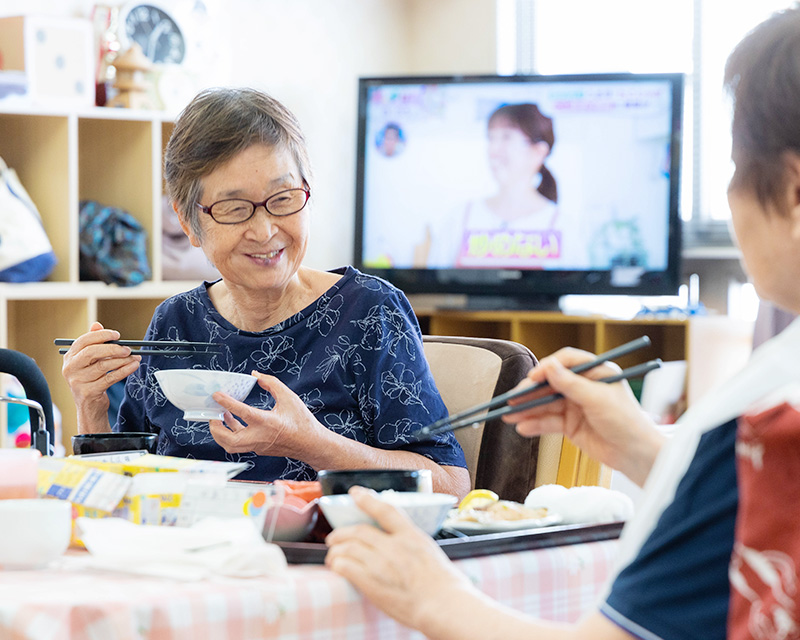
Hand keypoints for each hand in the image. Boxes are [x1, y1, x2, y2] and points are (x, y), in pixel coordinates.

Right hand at [61, 322, 140, 432]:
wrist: (89, 407)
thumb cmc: (91, 380)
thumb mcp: (90, 362)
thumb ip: (93, 343)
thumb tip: (97, 325)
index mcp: (69, 357)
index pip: (83, 341)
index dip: (101, 336)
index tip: (117, 335)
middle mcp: (70, 368)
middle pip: (91, 352)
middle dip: (112, 348)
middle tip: (127, 348)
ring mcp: (78, 381)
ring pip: (103, 366)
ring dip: (122, 360)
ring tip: (134, 358)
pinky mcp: (88, 392)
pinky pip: (110, 378)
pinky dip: (124, 371)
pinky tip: (133, 366)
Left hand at [208, 371, 326, 457]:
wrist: (311, 444)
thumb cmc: (302, 422)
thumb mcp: (289, 398)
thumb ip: (272, 384)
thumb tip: (256, 375)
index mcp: (267, 422)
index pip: (242, 412)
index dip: (227, 402)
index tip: (216, 395)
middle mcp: (260, 437)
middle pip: (229, 440)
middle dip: (216, 427)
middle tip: (212, 414)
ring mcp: (258, 446)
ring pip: (231, 446)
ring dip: (221, 433)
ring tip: (220, 417)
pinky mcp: (259, 449)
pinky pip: (240, 444)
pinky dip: (232, 434)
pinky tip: (234, 422)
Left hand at [325, 487, 476, 630]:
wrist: (443, 605)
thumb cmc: (444, 584)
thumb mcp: (431, 551)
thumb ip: (412, 544)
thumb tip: (399, 543)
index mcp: (411, 536)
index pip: (385, 510)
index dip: (368, 499)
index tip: (356, 493)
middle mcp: (393, 546)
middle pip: (359, 531)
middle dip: (342, 532)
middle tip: (334, 537)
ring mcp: (381, 563)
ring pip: (348, 547)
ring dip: (336, 550)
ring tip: (332, 555)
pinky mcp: (372, 582)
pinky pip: (346, 567)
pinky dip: (339, 564)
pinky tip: (337, 567)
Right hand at [503, 347, 662, 486]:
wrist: (635, 456)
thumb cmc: (627, 423)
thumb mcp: (598, 399)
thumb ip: (571, 384)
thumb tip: (550, 367)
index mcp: (596, 372)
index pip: (566, 362)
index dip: (548, 368)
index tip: (534, 377)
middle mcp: (584, 386)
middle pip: (551, 383)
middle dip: (531, 392)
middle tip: (514, 399)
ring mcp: (576, 406)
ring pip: (546, 404)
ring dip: (528, 410)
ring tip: (510, 416)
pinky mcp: (570, 425)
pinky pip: (549, 422)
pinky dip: (535, 425)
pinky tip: (523, 427)